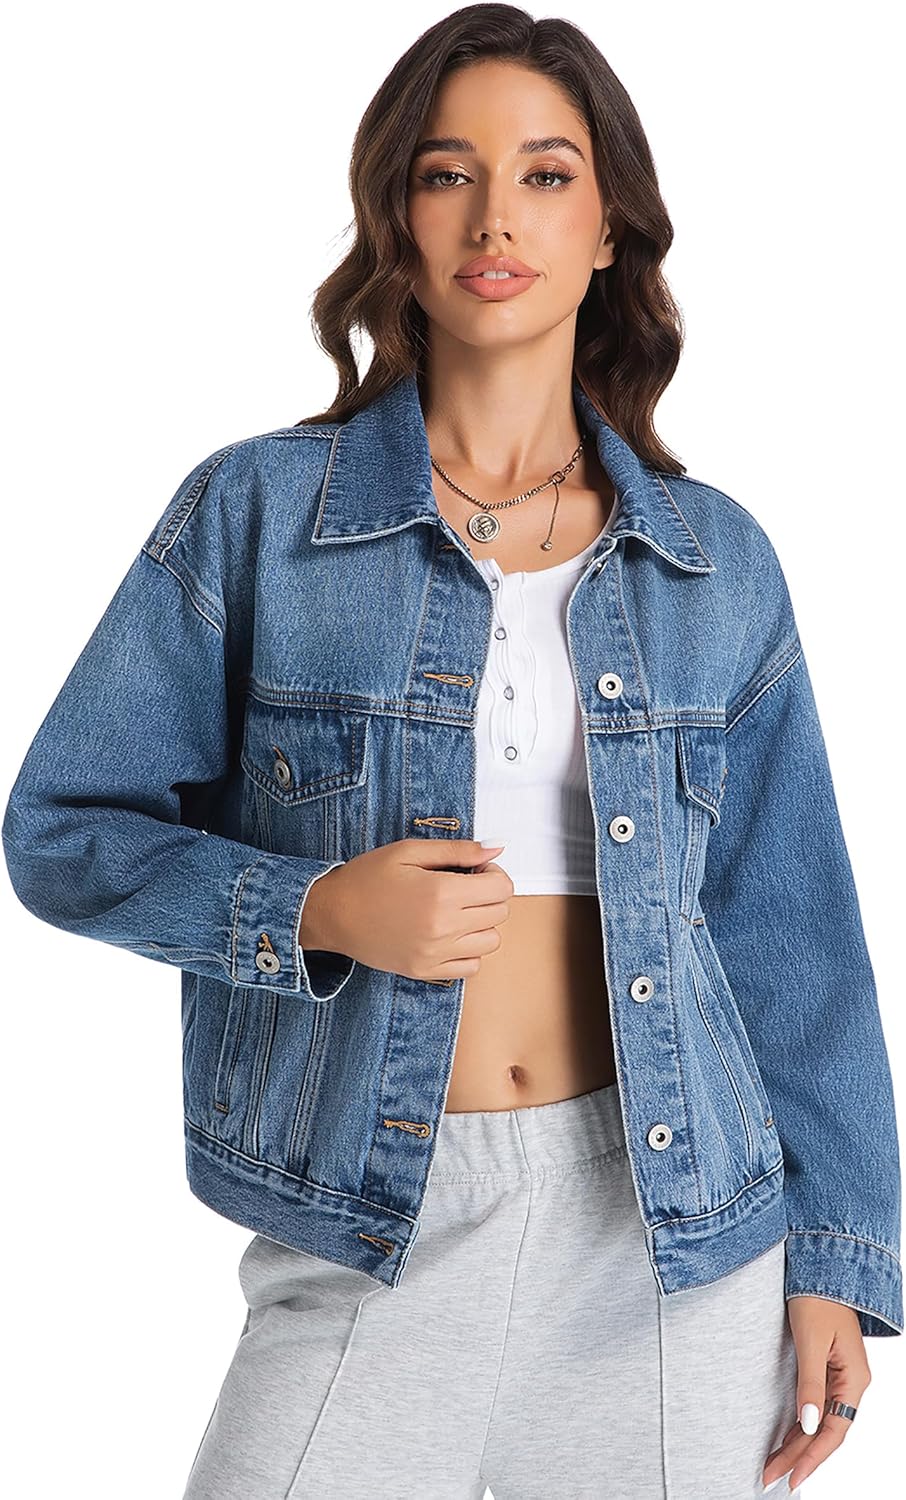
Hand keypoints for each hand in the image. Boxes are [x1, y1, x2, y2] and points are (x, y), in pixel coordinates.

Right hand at [301, 838, 512, 982]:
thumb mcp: (409, 852)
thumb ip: (458, 849)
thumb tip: (497, 846)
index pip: (501, 887)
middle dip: (489, 894)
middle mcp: (443, 928)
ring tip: (457, 910)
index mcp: (442, 894)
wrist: (332, 914)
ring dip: (482, 923)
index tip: (475, 869)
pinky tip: (450, 933)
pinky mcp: (426, 970)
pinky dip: (469, 950)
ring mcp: (435, 953)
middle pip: (500, 913)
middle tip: (464, 885)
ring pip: (491, 941)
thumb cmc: (366, 879)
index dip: (493, 873)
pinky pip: (472, 966)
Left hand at [762, 1297, 870, 1490]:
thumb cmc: (817, 1298)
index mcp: (854, 1378)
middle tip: (769, 1478)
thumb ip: (810, 1382)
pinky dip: (801, 1425)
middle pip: (825, 1431)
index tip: (791, 1478)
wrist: (820, 1266)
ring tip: (774, 1466)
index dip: (812, 1456)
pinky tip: (787, 1439)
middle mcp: (850, 1382)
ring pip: (820, 1422)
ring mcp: (840, 1376)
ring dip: (798, 1444)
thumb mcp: (810, 1340)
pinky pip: (817, 1407)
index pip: (833, 1430)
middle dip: (798, 1456)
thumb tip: (807, 1425)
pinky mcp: (826, 1368)